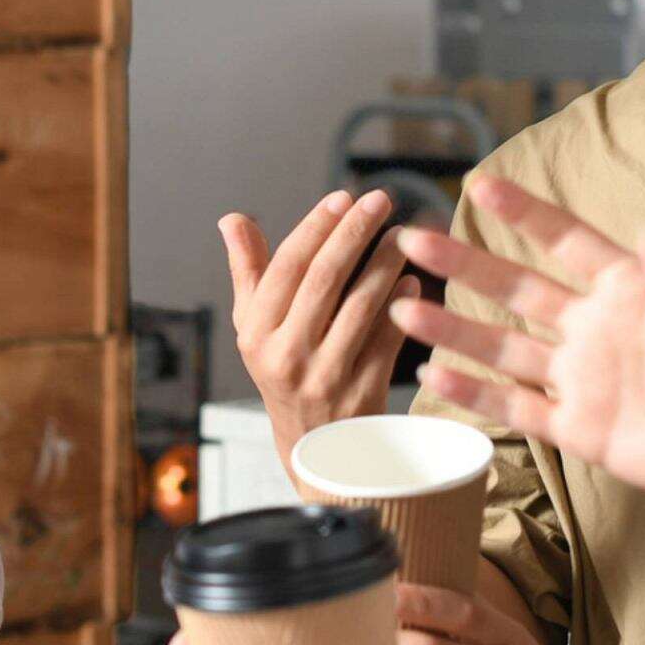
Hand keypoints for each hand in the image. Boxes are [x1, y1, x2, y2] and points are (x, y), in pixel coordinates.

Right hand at [226, 190, 420, 477]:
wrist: (313, 448)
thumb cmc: (284, 372)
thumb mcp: (256, 329)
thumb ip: (248, 272)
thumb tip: (231, 219)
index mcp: (256, 334)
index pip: (287, 268)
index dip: (316, 228)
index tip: (343, 197)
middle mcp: (285, 357)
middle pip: (324, 280)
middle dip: (354, 233)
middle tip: (380, 200)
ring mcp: (324, 377)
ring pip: (360, 306)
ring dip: (385, 264)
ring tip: (404, 235)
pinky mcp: (361, 394)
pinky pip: (387, 339)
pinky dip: (401, 306)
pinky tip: (412, 280)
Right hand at [391, 174, 644, 516]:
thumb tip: (642, 232)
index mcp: (627, 291)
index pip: (564, 242)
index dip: (523, 214)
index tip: (480, 184)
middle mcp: (592, 328)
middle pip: (513, 290)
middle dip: (462, 265)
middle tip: (413, 241)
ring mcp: (580, 378)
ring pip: (501, 348)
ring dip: (452, 329)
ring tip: (402, 310)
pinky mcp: (577, 427)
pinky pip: (516, 408)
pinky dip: (475, 394)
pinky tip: (436, 375)